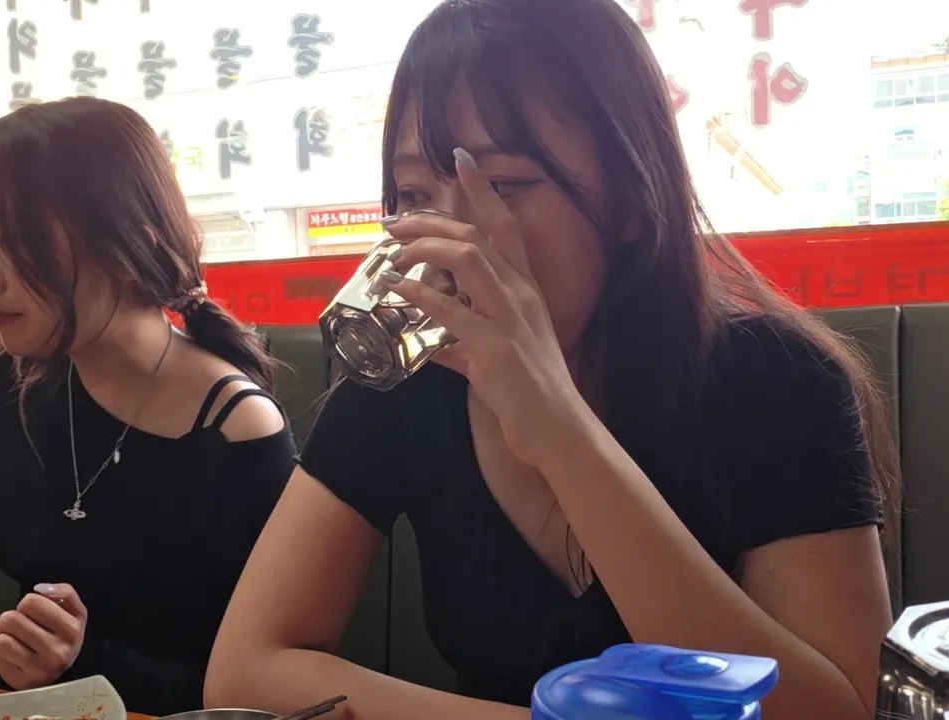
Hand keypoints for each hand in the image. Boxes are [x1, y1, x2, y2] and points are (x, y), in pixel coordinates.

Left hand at [0, 583, 87, 689]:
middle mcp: (56, 652)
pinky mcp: (19, 681)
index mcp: (71, 631)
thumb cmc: (63, 637)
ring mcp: (37, 670)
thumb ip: (64, 592)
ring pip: (0, 639)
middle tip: (20, 626)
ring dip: (3, 636)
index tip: (34, 613)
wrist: (62, 674)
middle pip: (11, 619)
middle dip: (12, 619)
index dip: (28, 604)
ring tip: (14, 639)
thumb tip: (38, 589)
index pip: (31, 602)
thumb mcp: (74, 611)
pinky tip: (8, 652)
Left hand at [376, 148, 595, 469]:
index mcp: (526, 291)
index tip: (462, 160)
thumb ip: (461, 348)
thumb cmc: (530, 394)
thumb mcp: (493, 361)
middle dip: (430, 222)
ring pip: (466, 258)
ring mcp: (509, 318)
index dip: (484, 191)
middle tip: (393, 223)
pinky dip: (419, 294)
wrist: (558, 429)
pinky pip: (450, 310)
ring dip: (422, 247)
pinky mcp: (494, 347)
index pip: (506, 227)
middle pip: (474, 236)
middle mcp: (521, 295)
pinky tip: (395, 287)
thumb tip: (432, 348)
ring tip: (390, 251)